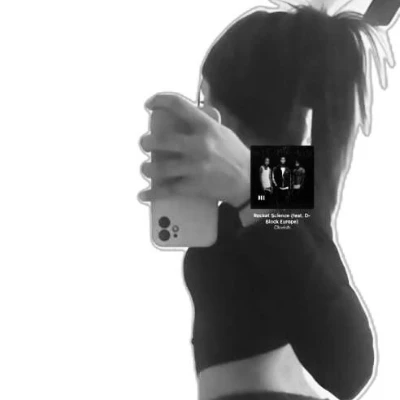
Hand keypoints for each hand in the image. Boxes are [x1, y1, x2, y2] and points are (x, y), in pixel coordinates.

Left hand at [139, 93, 250, 207]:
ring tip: (146, 168)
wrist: (249, 182)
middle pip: (162, 140)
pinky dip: (152, 194)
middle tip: (145, 144)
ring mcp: (195, 167)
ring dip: (147, 169)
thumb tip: (182, 117)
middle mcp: (199, 145)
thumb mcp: (222, 132)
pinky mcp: (194, 186)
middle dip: (147, 142)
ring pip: (160, 168)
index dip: (160, 101)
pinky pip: (167, 190)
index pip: (179, 105)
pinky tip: (143, 194)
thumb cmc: (235, 155)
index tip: (149, 105)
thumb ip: (203, 124)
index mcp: (207, 127)